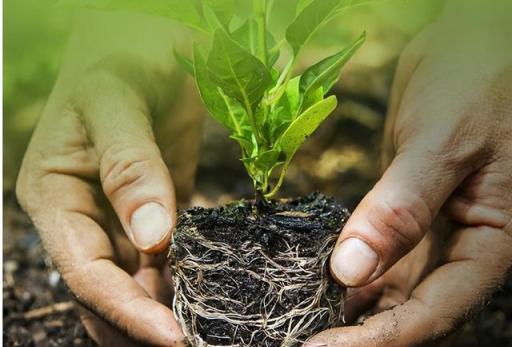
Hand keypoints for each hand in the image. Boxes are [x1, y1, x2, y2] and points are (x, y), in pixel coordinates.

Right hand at [16, 44, 202, 346]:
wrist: (144, 38)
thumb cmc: (118, 55)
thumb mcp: (117, 103)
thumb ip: (130, 168)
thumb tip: (151, 238)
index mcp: (55, 195)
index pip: (86, 272)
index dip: (127, 311)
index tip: (174, 337)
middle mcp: (82, 215)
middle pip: (106, 293)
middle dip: (144, 326)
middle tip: (198, 340)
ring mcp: (118, 216)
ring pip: (134, 285)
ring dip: (164, 311)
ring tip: (208, 327)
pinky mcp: (154, 209)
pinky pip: (163, 260)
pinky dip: (182, 281)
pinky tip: (210, 290)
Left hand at [306, 5, 511, 346]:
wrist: (475, 42)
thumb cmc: (480, 79)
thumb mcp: (443, 142)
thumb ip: (400, 208)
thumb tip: (349, 272)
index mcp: (492, 242)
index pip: (433, 311)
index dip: (376, 338)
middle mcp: (463, 246)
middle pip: (410, 310)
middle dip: (356, 331)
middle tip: (297, 339)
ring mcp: (433, 230)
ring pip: (391, 287)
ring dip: (348, 307)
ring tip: (298, 319)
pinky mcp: (405, 211)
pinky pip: (378, 254)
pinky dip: (348, 271)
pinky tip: (316, 280)